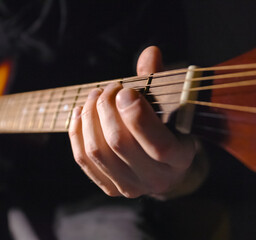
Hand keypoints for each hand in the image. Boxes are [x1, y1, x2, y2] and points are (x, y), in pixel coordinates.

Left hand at [68, 46, 196, 197]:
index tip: (125, 90)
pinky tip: (80, 112)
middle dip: (107, 108)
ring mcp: (130, 187)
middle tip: (108, 89)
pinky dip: (76, 132)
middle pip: (119, 143)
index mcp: (180, 159)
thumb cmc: (168, 127)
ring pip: (97, 151)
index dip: (136, 115)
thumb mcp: (171, 105)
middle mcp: (156, 179)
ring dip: (89, 117)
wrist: (163, 164)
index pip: (157, 144)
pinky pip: (83, 160)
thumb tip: (150, 52)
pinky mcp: (109, 188)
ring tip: (94, 96)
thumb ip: (159, 80)